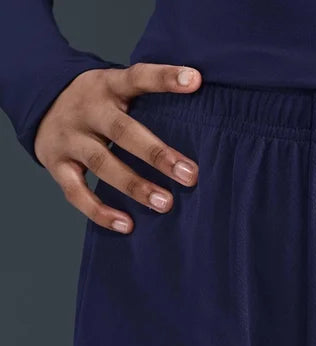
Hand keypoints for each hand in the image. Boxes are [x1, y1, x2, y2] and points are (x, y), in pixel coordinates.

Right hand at [34, 63, 202, 233]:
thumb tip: (205, 122)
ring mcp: (70, 138)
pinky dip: (100, 212)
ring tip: (166, 204)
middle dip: (158, 155)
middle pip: (123, 131)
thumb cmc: (98, 103)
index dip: (166, 77)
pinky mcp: (56, 164)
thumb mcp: (117, 89)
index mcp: (107, 85)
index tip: (196, 80)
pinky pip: (77, 193)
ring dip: (136, 186)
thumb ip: (149, 101)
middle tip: (190, 176)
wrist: (37, 101)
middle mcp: (87, 110)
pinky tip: (127, 225)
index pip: (138, 78)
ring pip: (103, 163)